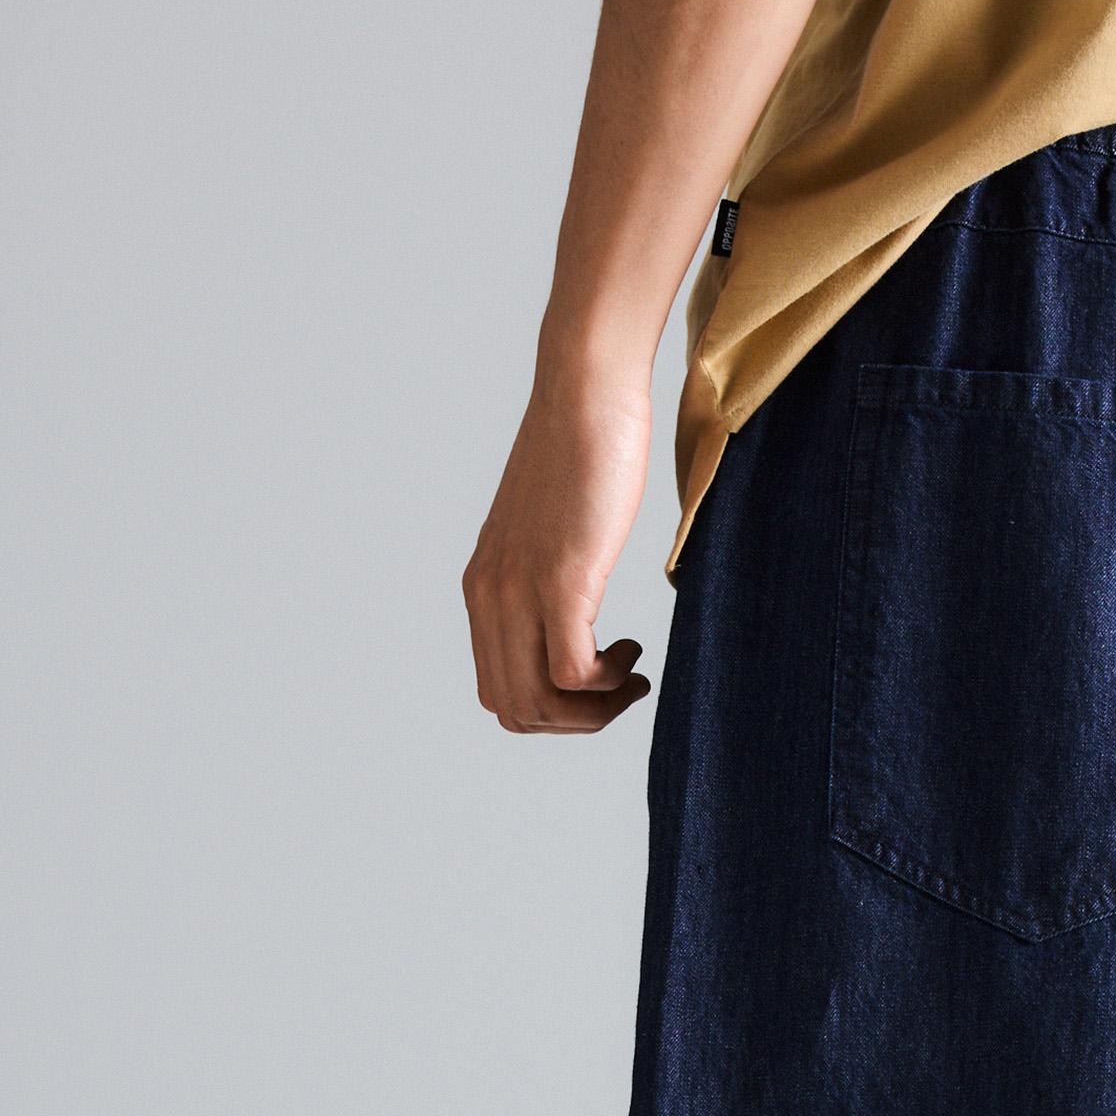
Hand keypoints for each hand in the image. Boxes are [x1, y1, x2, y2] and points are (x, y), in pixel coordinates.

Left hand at [463, 361, 655, 733]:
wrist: (587, 394)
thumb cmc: (583, 453)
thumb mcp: (551, 532)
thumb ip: (547, 579)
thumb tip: (573, 618)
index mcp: (484, 588)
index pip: (497, 692)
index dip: (552, 709)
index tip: (597, 681)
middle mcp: (490, 595)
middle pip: (514, 710)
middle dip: (574, 721)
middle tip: (622, 688)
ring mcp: (520, 589)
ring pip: (538, 704)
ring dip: (593, 710)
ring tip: (630, 675)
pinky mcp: (560, 578)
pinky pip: (572, 672)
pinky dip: (607, 681)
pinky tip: (631, 648)